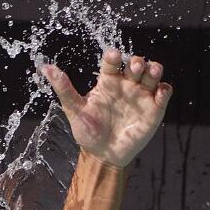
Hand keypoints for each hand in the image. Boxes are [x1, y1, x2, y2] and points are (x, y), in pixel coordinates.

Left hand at [42, 49, 172, 168]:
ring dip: (154, 70)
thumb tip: (45, 68)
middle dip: (137, 62)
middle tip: (134, 67)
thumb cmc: (87, 130)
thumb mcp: (74, 109)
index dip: (114, 56)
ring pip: (152, 74)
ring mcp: (141, 95)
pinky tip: (159, 92)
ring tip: (150, 73)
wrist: (103, 154)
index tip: (112, 56)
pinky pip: (164, 93)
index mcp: (107, 82)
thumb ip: (63, 88)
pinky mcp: (154, 107)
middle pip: (136, 65)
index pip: (112, 63)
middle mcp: (126, 85)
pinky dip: (164, 89)